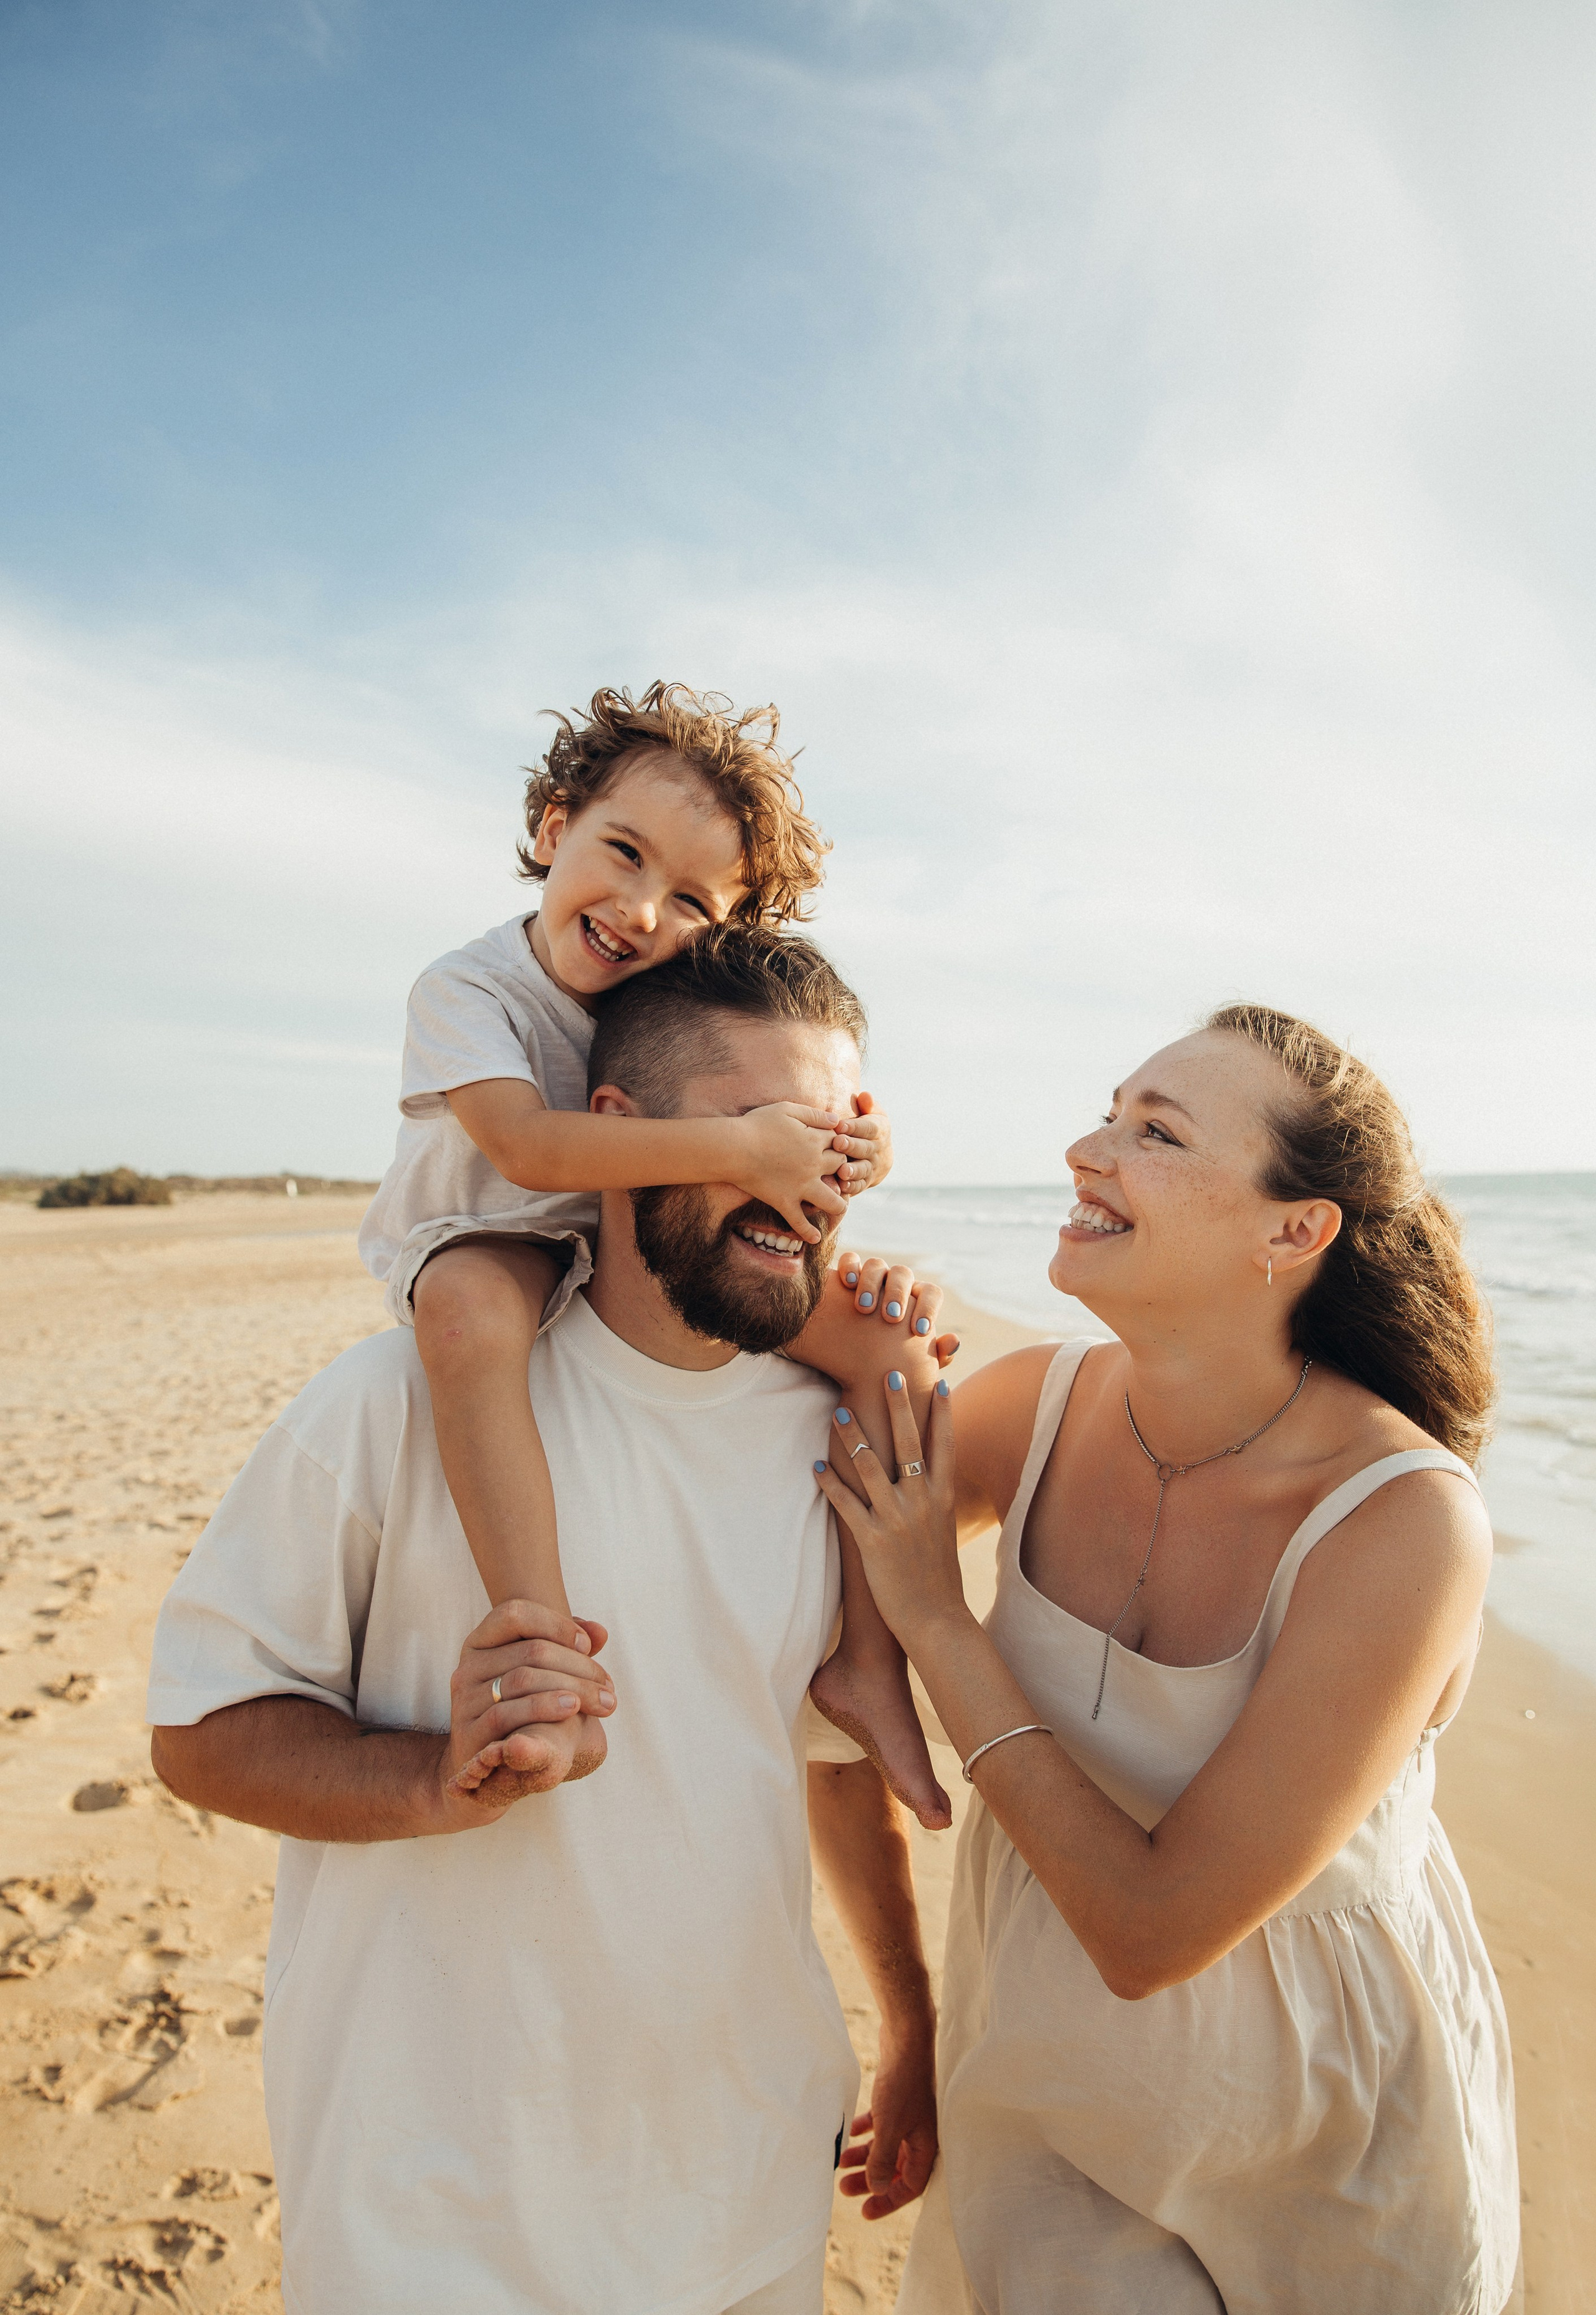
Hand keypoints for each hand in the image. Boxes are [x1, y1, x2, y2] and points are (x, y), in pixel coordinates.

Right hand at [432, 1600, 615, 1825]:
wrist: (492, 1771)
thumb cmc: (526, 1715)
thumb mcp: (548, 1679)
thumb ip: (571, 1650)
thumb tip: (600, 1631)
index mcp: (483, 1642)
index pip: (516, 1613)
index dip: (557, 1624)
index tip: (589, 1645)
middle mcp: (468, 1666)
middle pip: (531, 1651)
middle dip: (580, 1666)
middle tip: (608, 1685)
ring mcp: (464, 1699)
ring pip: (523, 1679)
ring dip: (573, 1688)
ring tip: (603, 1702)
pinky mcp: (467, 1733)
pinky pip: (506, 1714)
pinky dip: (544, 1707)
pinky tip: (571, 1709)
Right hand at [731, 1102, 848, 1244]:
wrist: (734, 1147)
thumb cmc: (757, 1125)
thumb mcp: (787, 1109)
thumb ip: (814, 1114)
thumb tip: (837, 1119)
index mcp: (815, 1141)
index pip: (840, 1142)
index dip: (839, 1141)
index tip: (833, 1143)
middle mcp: (814, 1165)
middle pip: (841, 1168)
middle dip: (842, 1168)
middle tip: (838, 1171)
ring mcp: (801, 1186)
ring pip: (832, 1201)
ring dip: (839, 1205)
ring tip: (839, 1207)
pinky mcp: (785, 1202)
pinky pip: (799, 1222)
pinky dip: (808, 1233)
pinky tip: (815, 1239)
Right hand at [784, 1261, 957, 1390]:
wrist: (852, 1357)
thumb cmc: (888, 1359)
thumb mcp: (911, 1362)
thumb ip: (935, 1354)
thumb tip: (954, 1341)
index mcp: (916, 1299)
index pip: (930, 1292)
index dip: (928, 1308)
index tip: (919, 1332)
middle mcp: (895, 1284)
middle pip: (902, 1274)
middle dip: (897, 1294)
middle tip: (891, 1317)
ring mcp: (871, 1277)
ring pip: (876, 1265)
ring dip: (871, 1283)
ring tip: (864, 1308)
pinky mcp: (847, 1274)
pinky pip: (849, 1260)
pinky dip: (849, 1267)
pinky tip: (847, 1285)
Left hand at [813, 1375, 963, 1647]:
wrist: (937, 1621)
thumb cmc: (938, 1579)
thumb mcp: (944, 1533)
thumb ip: (935, 1502)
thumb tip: (930, 1481)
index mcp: (943, 1499)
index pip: (945, 1446)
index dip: (943, 1413)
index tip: (940, 1382)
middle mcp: (922, 1502)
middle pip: (910, 1443)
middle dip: (899, 1406)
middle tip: (889, 1373)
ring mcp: (897, 1520)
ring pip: (871, 1466)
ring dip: (852, 1436)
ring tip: (838, 1412)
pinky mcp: (873, 1541)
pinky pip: (845, 1504)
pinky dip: (829, 1483)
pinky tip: (815, 1466)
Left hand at [831, 1091, 893, 1196]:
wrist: (879, 1155)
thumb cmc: (867, 1127)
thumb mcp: (871, 1113)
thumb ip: (867, 1105)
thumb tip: (864, 1095)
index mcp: (879, 1129)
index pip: (869, 1127)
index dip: (855, 1127)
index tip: (839, 1125)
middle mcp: (877, 1149)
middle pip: (865, 1148)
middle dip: (852, 1146)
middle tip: (837, 1143)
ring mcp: (871, 1167)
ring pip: (863, 1169)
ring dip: (853, 1170)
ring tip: (842, 1170)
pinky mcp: (865, 1182)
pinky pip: (859, 1186)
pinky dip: (851, 1187)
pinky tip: (842, 1186)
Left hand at [837, 2026, 937, 2218]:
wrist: (906, 2040)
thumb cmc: (903, 2084)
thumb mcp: (889, 2127)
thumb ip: (883, 2160)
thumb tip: (877, 2188)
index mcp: (926, 2146)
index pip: (910, 2186)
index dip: (888, 2202)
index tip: (864, 2211)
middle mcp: (920, 2135)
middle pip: (895, 2170)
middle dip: (871, 2181)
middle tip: (844, 2189)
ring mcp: (909, 2118)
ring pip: (886, 2148)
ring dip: (864, 2157)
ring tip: (840, 2162)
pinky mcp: (897, 2102)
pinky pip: (881, 2126)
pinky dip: (866, 2132)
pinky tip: (851, 2132)